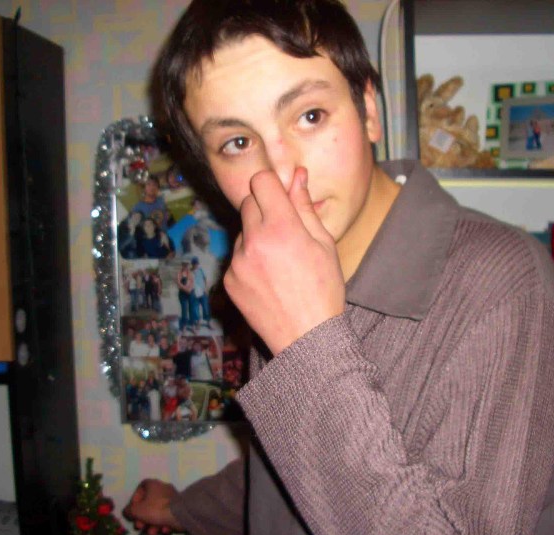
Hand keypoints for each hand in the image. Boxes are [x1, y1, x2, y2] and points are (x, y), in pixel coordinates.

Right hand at [123, 478, 183, 534]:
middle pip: (148, 503)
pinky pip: (167, 515)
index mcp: (153, 484)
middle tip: (140, 526)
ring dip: (152, 523)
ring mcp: (172, 498)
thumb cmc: (155, 509)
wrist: (180, 515)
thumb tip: (127, 511)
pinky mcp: (178, 507)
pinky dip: (164, 523)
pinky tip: (164, 530)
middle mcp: (163, 488)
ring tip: (152, 533)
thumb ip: (129, 511)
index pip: (140, 488)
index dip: (135, 500)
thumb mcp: (137, 511)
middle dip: (143, 517)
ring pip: (158, 511)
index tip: (133, 510)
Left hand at [223, 167, 344, 354]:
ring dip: (257, 235)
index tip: (282, 195)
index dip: (273, 184)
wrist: (306, 338)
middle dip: (265, 208)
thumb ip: (305, 208)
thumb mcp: (324, 245)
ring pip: (242, 231)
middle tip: (285, 229)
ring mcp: (237, 262)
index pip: (261, 181)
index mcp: (281, 228)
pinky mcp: (229, 280)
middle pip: (248, 202)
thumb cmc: (324, 290)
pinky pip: (237, 256)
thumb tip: (297, 176)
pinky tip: (269, 278)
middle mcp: (253, 241)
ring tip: (280, 262)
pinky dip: (250, 260)